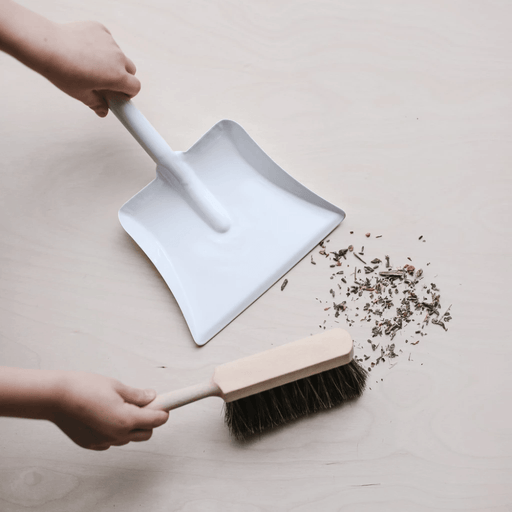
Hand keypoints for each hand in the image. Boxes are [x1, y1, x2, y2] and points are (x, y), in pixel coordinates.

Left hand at [40, 21, 139, 116]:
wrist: (46, 46)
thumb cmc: (63, 71)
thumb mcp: (81, 94)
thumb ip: (97, 104)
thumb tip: (103, 111)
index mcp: (117, 76)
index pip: (135, 87)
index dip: (128, 93)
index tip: (120, 94)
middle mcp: (118, 58)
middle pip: (130, 70)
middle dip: (122, 76)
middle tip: (106, 81)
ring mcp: (109, 42)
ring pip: (118, 55)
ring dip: (110, 61)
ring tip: (89, 64)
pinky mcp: (100, 29)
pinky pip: (107, 40)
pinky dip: (101, 46)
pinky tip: (84, 50)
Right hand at [50, 372, 167, 450]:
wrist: (55, 397)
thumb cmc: (84, 388)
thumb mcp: (116, 386)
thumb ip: (137, 395)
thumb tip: (151, 397)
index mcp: (126, 419)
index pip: (156, 420)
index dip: (163, 411)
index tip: (166, 405)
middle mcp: (117, 435)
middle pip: (146, 433)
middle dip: (149, 420)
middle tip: (144, 404)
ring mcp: (104, 442)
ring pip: (128, 437)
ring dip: (131, 425)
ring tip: (120, 406)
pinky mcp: (92, 444)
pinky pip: (112, 439)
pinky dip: (114, 429)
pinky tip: (104, 415)